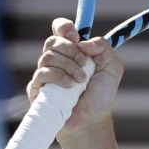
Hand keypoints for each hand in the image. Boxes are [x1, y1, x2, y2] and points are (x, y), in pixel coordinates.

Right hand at [28, 18, 123, 138]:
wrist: (91, 120)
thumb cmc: (101, 95)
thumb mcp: (112, 68)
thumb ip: (103, 48)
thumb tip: (83, 42)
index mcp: (73, 51)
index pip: (60, 28)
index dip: (65, 27)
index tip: (76, 37)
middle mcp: (57, 59)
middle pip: (52, 40)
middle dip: (70, 50)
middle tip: (85, 63)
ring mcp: (45, 73)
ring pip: (48, 56)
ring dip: (68, 66)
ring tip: (81, 80)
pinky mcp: (37, 87)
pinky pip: (42, 73)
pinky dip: (59, 77)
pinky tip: (70, 86)